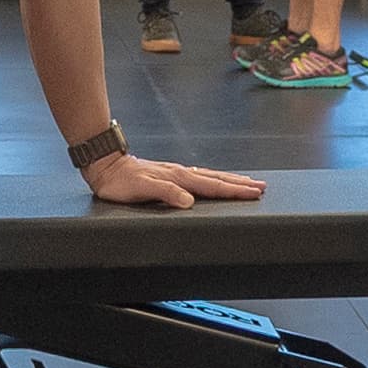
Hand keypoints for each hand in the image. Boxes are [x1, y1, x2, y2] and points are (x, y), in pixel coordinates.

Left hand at [84, 153, 268, 210]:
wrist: (106, 166)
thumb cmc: (120, 182)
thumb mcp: (141, 189)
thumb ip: (166, 193)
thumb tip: (188, 201)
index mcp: (178, 178)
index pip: (212, 186)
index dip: (234, 190)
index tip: (254, 192)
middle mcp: (180, 173)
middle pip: (217, 179)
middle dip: (240, 183)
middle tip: (261, 187)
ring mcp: (176, 172)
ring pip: (210, 176)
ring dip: (230, 180)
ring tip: (247, 182)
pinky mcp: (170, 173)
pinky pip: (199, 176)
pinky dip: (214, 179)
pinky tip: (215, 181)